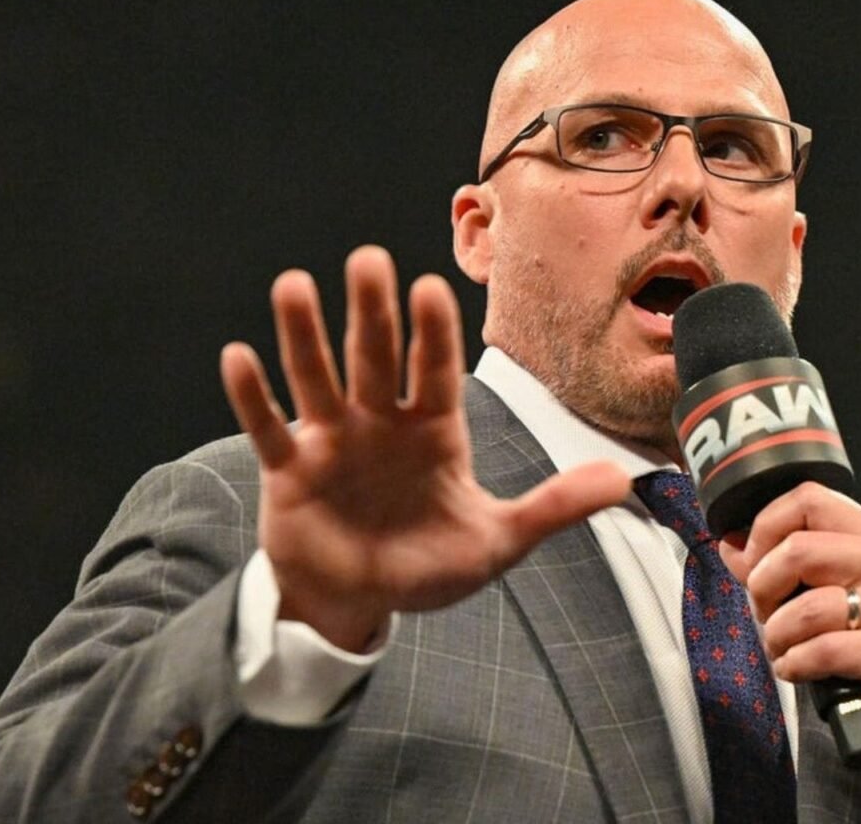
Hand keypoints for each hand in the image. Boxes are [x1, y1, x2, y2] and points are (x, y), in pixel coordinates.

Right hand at [220, 246, 628, 651]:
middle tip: (368, 259)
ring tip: (295, 284)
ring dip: (305, 335)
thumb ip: (552, 507)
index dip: (433, 334)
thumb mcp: (496, 542)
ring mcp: (332, 441)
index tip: (430, 288)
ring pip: (317, 377)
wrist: (359, 601)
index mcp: (434, 431)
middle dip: (371, 312)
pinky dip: (253, 396)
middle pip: (375, 357)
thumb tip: (622, 481)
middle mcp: (381, 423)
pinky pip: (269, 427)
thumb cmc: (428, 565)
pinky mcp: (289, 469)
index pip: (436, 372)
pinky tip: (238, 355)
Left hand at [717, 483, 860, 802]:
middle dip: (763, 589)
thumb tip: (732, 544)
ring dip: (777, 636)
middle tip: (768, 616)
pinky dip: (795, 665)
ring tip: (785, 650)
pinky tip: (800, 670)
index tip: (751, 563)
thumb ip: (786, 569)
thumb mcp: (841, 599)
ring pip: (805, 606)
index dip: (764, 530)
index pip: (808, 499)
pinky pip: (823, 650)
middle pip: (798, 549)